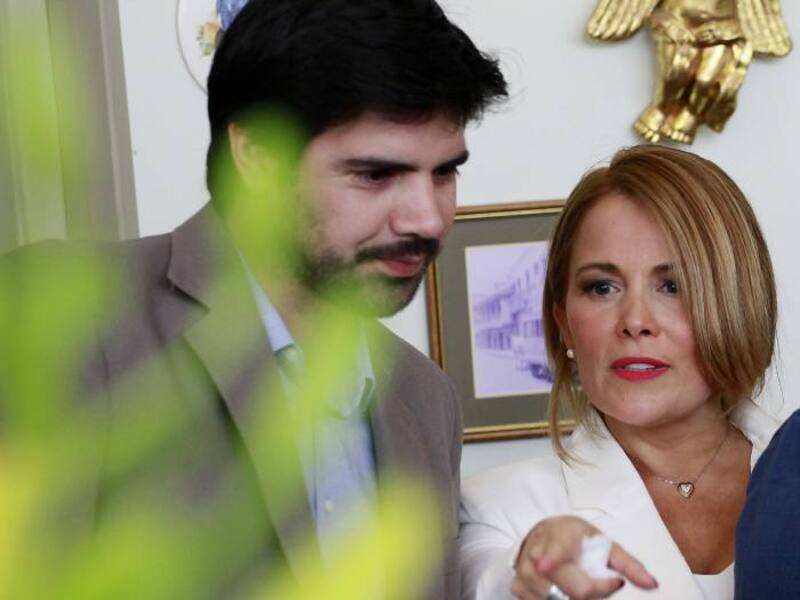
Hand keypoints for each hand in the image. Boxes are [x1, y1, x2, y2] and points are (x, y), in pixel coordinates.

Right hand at [511, 516, 657, 599]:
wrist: (544, 532)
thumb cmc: (577, 539)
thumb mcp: (604, 544)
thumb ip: (628, 565)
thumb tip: (651, 584)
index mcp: (560, 537)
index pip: (561, 559)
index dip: (577, 576)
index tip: (598, 579)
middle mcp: (537, 554)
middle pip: (572, 592)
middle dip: (591, 593)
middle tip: (593, 583)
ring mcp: (526, 571)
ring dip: (572, 598)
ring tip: (574, 581)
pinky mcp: (519, 586)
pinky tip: (559, 590)